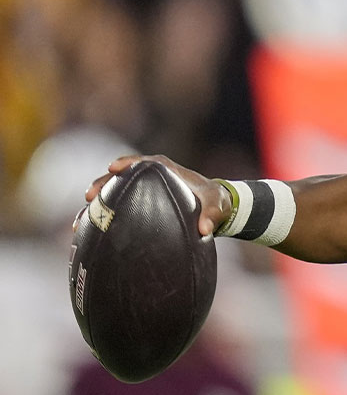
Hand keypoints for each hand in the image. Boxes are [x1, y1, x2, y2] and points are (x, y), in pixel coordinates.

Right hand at [84, 154, 228, 235]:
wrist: (212, 208)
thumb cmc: (214, 201)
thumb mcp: (217, 206)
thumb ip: (212, 215)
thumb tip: (204, 229)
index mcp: (166, 169)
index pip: (144, 162)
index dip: (127, 162)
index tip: (114, 167)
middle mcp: (149, 177)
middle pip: (121, 176)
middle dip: (103, 183)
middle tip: (90, 195)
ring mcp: (141, 190)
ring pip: (113, 193)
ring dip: (97, 204)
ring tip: (80, 220)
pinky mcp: (137, 204)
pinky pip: (116, 209)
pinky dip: (101, 219)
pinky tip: (86, 232)